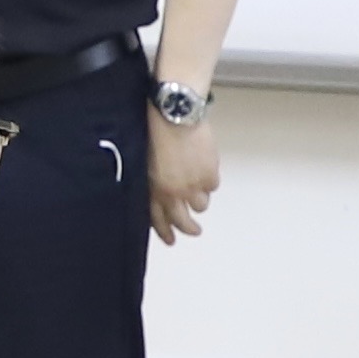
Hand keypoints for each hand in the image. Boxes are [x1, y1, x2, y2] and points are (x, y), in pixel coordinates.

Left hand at [143, 109, 219, 244]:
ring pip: (201, 204)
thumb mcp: (145, 160)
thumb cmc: (156, 131)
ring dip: (199, 198)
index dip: (166, 233)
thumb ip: (153, 181)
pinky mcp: (209, 175)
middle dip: (190, 229)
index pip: (158, 220)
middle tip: (195, 231)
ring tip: (197, 185)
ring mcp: (193, 186)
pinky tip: (205, 168)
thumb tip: (160, 192)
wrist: (175, 117)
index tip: (171, 240)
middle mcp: (173, 194)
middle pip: (184, 221)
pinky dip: (210, 180)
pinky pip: (213, 186)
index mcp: (153, 190)